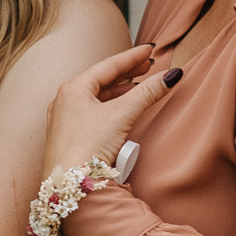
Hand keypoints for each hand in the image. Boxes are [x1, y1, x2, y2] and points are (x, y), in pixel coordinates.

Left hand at [39, 43, 172, 176]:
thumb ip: (147, 93)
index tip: (150, 50)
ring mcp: (64, 120)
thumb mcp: (122, 115)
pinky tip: (122, 112)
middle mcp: (64, 101)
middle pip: (101, 80)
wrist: (68, 186)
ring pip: (97, 98)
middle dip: (126, 73)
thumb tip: (171, 77)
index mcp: (72, 89)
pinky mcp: (68, 138)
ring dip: (119, 92)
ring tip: (139, 87)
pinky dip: (110, 108)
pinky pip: (92, 114)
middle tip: (148, 67)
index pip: (107, 65)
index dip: (132, 57)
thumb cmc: (88, 147)